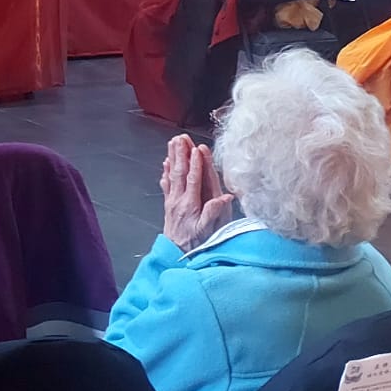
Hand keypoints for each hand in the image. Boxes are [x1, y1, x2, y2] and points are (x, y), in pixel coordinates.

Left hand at [160, 135, 234, 251]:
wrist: (176, 253)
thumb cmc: (195, 243)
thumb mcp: (208, 231)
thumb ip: (214, 213)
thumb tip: (226, 197)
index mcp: (190, 204)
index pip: (193, 180)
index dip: (196, 164)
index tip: (198, 149)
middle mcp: (179, 199)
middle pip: (180, 172)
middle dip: (181, 154)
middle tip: (182, 138)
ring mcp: (172, 200)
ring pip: (172, 175)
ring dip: (173, 157)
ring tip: (173, 142)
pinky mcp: (168, 204)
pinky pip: (166, 184)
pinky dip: (166, 172)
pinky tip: (165, 162)